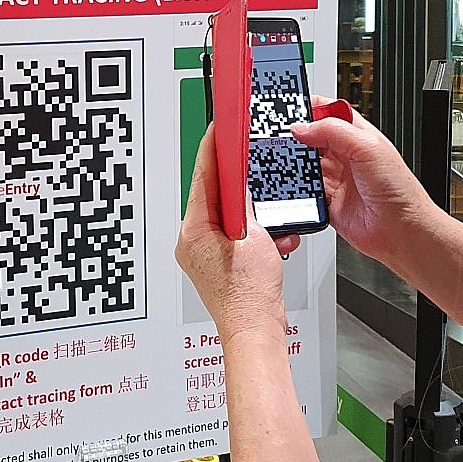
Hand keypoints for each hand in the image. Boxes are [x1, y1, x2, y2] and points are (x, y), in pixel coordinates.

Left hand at [174, 126, 288, 343]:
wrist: (256, 332)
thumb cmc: (249, 296)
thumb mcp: (253, 238)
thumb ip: (243, 205)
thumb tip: (237, 180)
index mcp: (193, 231)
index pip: (202, 178)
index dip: (212, 149)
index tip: (218, 129)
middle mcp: (191, 242)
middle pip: (212, 197)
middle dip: (235, 184)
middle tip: (247, 161)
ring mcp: (202, 254)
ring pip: (226, 217)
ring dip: (250, 215)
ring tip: (267, 222)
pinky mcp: (216, 263)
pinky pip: (233, 235)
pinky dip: (253, 233)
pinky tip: (271, 240)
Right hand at [289, 96, 439, 270]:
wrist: (401, 230)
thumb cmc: (398, 190)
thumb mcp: (367, 148)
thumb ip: (333, 131)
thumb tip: (301, 128)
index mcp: (357, 135)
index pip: (328, 112)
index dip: (309, 108)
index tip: (289, 110)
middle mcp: (345, 155)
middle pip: (311, 138)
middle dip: (296, 137)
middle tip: (282, 137)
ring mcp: (335, 178)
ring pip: (304, 165)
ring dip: (294, 163)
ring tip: (287, 161)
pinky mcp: (327, 201)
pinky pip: (303, 192)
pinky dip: (295, 189)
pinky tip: (295, 185)